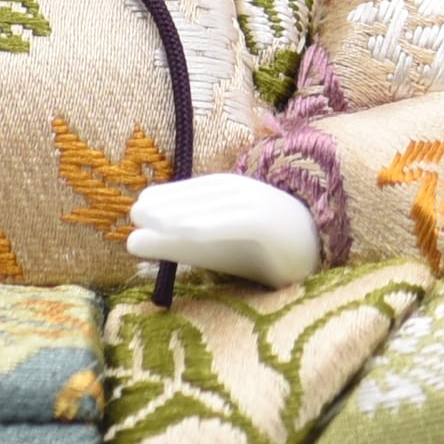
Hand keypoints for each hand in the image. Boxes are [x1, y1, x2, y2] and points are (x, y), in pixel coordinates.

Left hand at [129, 171, 323, 286]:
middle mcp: (240, 193)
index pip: (193, 194)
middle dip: (170, 202)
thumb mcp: (212, 246)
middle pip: (202, 196)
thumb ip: (176, 242)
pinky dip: (213, 224)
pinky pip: (238, 221)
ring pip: (216, 206)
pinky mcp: (270, 222)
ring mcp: (258, 205)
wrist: (313, 250)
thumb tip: (129, 242)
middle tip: (136, 211)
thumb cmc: (256, 248)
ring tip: (154, 219)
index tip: (137, 211)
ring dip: (185, 210)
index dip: (166, 198)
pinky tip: (188, 232)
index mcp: (225, 194)